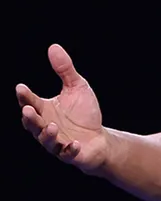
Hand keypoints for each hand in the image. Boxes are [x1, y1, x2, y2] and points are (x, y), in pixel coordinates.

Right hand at [16, 44, 109, 172]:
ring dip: (47, 134)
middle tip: (28, 110)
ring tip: (52, 126)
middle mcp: (46, 126)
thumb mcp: (77, 87)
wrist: (99, 138)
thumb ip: (64, 69)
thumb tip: (53, 47)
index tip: (21, 88)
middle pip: (33, 123)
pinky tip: (73, 144)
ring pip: (46, 140)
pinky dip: (69, 149)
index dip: (25, 96)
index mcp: (45, 110)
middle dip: (30, 118)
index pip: (31, 102)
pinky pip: (67, 154)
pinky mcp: (70, 153)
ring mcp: (57, 142)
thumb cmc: (84, 113)